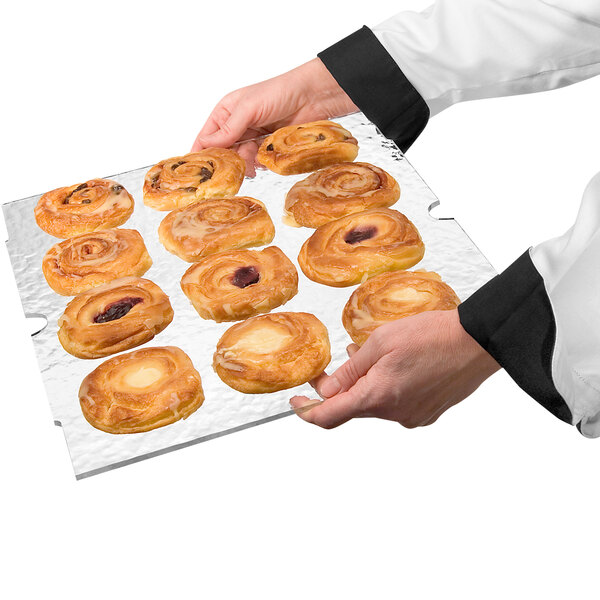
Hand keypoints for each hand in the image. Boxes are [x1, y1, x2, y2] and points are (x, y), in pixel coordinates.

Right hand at [191, 58, 356, 173]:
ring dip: (245, 163)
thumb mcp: (248, 108)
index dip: (202, 153)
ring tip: (253, 163)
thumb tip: (206, 145)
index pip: (206, 137)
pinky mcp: (268, 146)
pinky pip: (258, 161)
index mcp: (226, 112)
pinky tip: (265, 161)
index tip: (200, 170)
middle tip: (233, 170)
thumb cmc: (278, 93)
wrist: (312, 97)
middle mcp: (237, 125)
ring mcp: (253, 137)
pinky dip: (260, 163)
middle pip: (223, 152)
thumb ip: (228, 128)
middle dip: (228, 161)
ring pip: (241, 159)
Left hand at [290, 309, 499, 428]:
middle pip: (353, 406)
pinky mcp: (427, 413)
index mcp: (377, 398)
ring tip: (372, 354)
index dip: (306, 411)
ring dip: (367, 383)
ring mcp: (413, 416)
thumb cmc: (432, 335)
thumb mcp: (381, 342)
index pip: (328, 417)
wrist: (477, 342)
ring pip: (375, 403)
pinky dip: (387, 387)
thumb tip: (327, 390)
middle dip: (342, 385)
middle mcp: (394, 415)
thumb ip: (350, 370)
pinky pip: (395, 404)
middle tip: (342, 359)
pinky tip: (394, 365)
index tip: (296, 401)